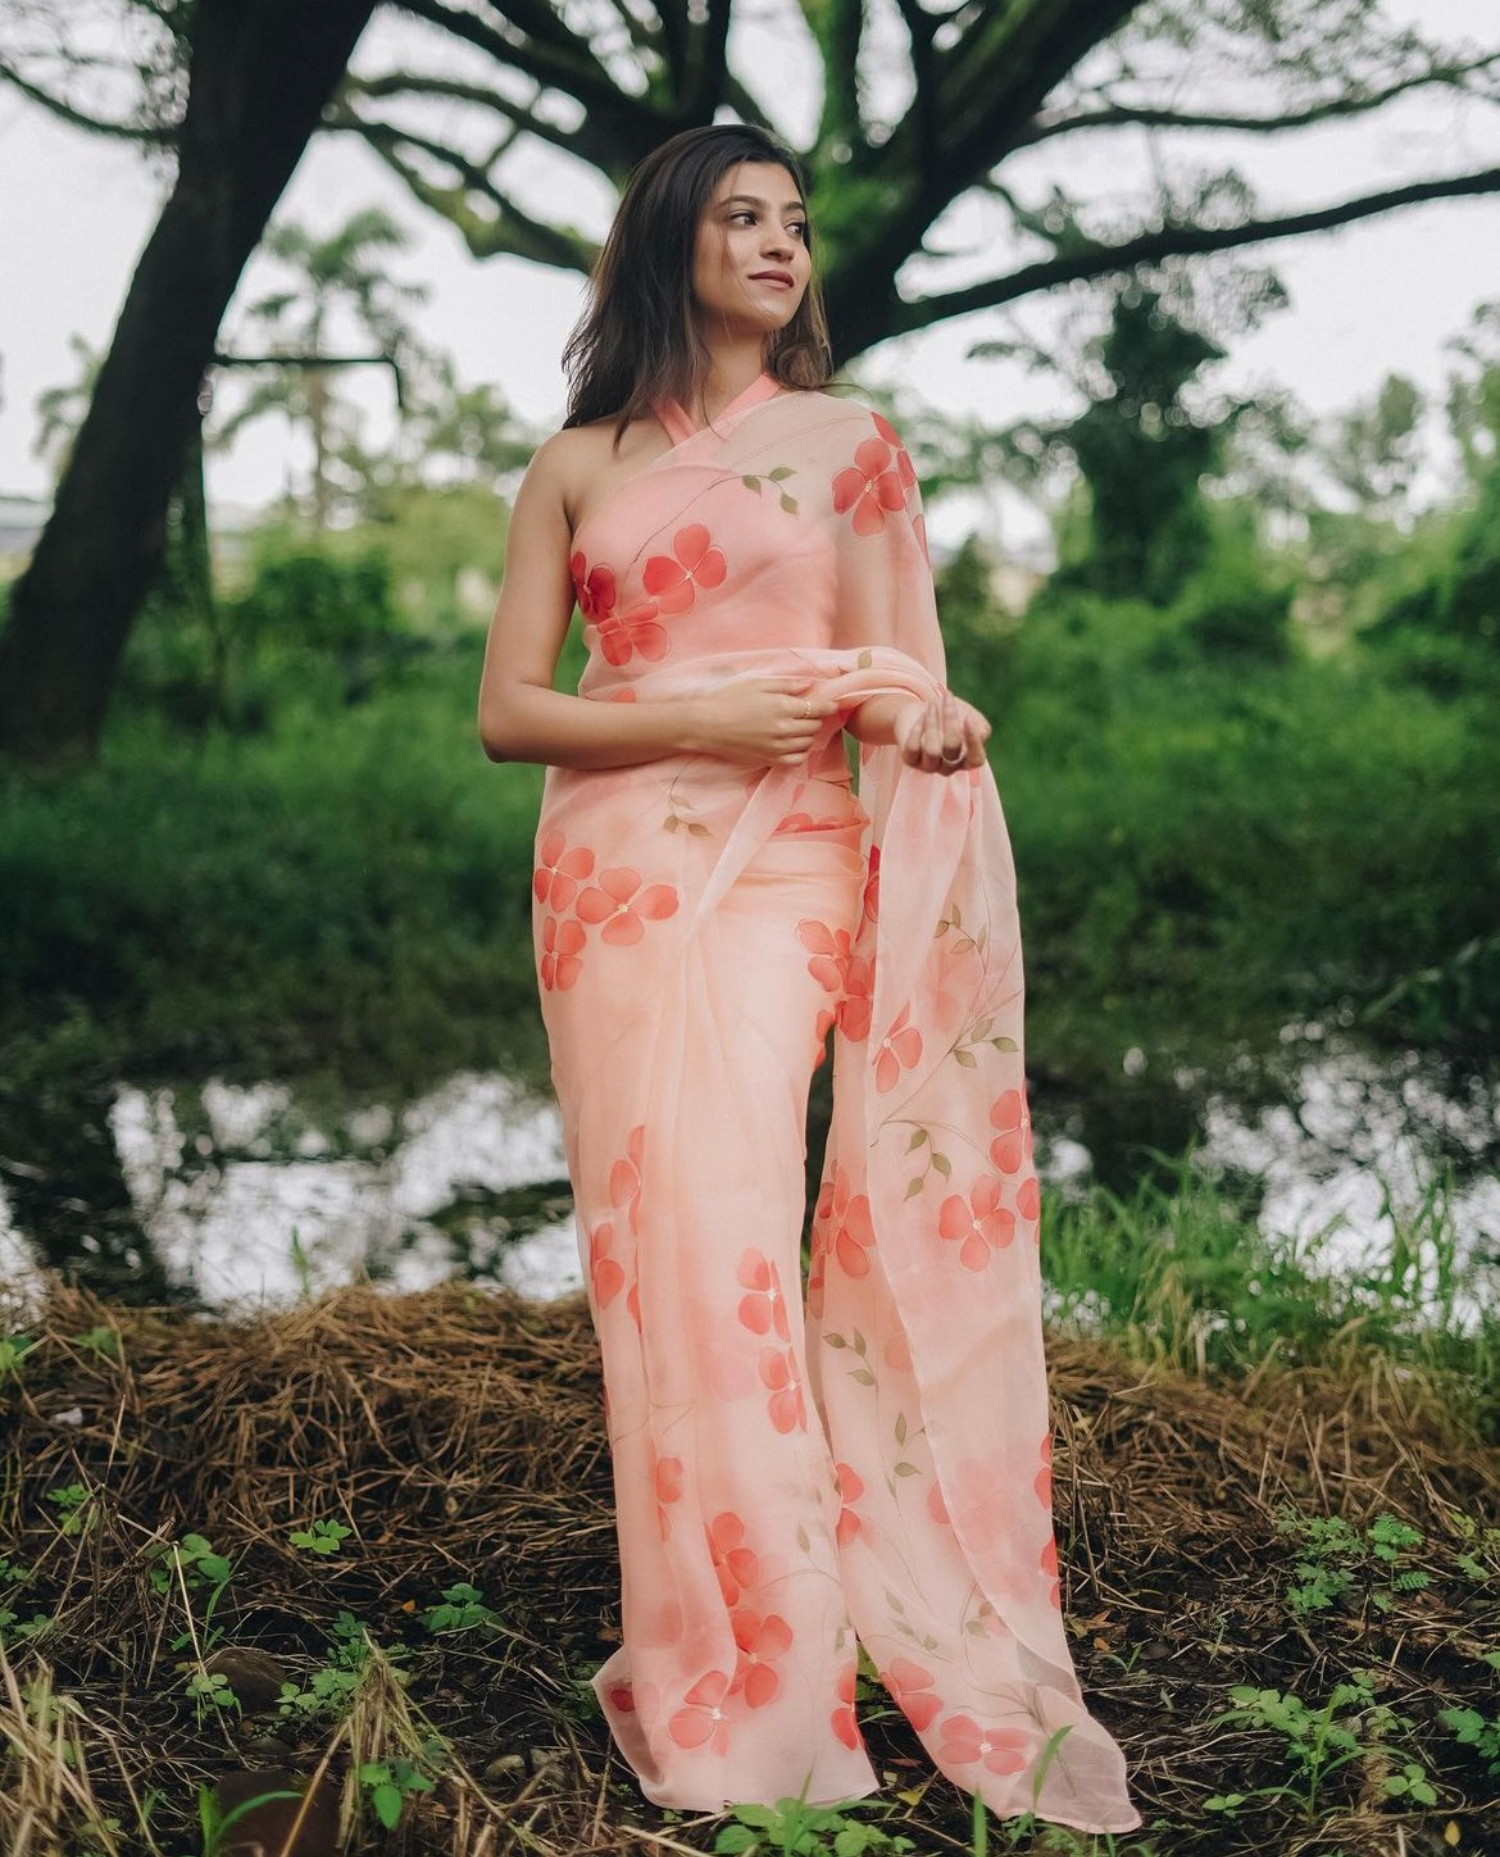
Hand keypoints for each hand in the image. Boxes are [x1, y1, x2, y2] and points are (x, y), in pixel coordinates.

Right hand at [688, 676, 842, 765]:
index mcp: (783, 706)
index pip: (819, 707)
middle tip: (809, 711)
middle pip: (815, 726)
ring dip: (807, 734)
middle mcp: (784, 729)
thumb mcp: (757, 681)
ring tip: (798, 725)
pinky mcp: (768, 759)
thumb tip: (810, 682)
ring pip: (807, 743)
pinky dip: (799, 751)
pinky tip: (791, 742)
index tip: (832, 702)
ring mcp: (776, 747)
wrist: (703, 722)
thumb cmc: (727, 696)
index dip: (829, 705)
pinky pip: (795, 760)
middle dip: (816, 717)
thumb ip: (787, 683)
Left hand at [893, 689, 990, 774]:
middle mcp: (950, 767)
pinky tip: (920, 717)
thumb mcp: (969, 715)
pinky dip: (917, 729)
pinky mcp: (911, 761)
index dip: (974, 741)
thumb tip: (978, 733)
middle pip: (952, 748)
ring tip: (931, 705)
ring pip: (932, 751)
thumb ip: (979, 725)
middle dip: (950, 719)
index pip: (976, 759)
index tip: (969, 717)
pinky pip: (913, 748)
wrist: (921, 710)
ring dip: (932, 722)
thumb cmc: (950, 714)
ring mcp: (929, 766)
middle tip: (947, 698)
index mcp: (968, 759)